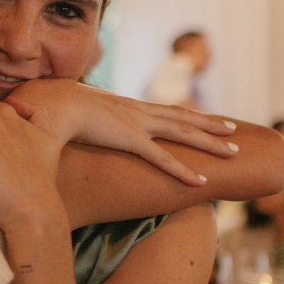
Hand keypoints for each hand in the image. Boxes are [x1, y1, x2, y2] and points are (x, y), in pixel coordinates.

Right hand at [4, 79, 233, 185]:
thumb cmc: (54, 108)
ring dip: (210, 143)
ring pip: (184, 133)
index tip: (205, 119)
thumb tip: (71, 131)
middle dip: (210, 124)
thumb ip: (82, 123)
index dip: (187, 116)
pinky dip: (183, 171)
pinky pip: (162, 159)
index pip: (164, 111)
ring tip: (234, 151)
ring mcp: (137, 124)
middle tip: (234, 130)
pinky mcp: (130, 140)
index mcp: (125, 107)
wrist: (49, 102)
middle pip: (183, 117)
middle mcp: (137, 111)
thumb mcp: (73, 115)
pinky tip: (201, 181)